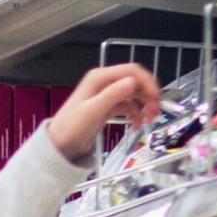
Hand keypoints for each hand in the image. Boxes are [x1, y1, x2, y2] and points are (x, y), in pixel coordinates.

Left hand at [44, 60, 160, 158]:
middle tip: (156, 112)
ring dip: (145, 105)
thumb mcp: (92, 111)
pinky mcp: (108, 106)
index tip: (157, 98)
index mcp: (100, 78)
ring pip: (134, 94)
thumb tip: (132, 82)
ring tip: (149, 120)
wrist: (59, 145)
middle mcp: (105, 82)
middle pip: (136, 81)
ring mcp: (106, 94)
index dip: (148, 82)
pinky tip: (138, 125)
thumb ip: (112, 95)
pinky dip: (136, 114)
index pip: (132, 71)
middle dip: (148, 95)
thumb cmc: (71, 128)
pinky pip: (128, 105)